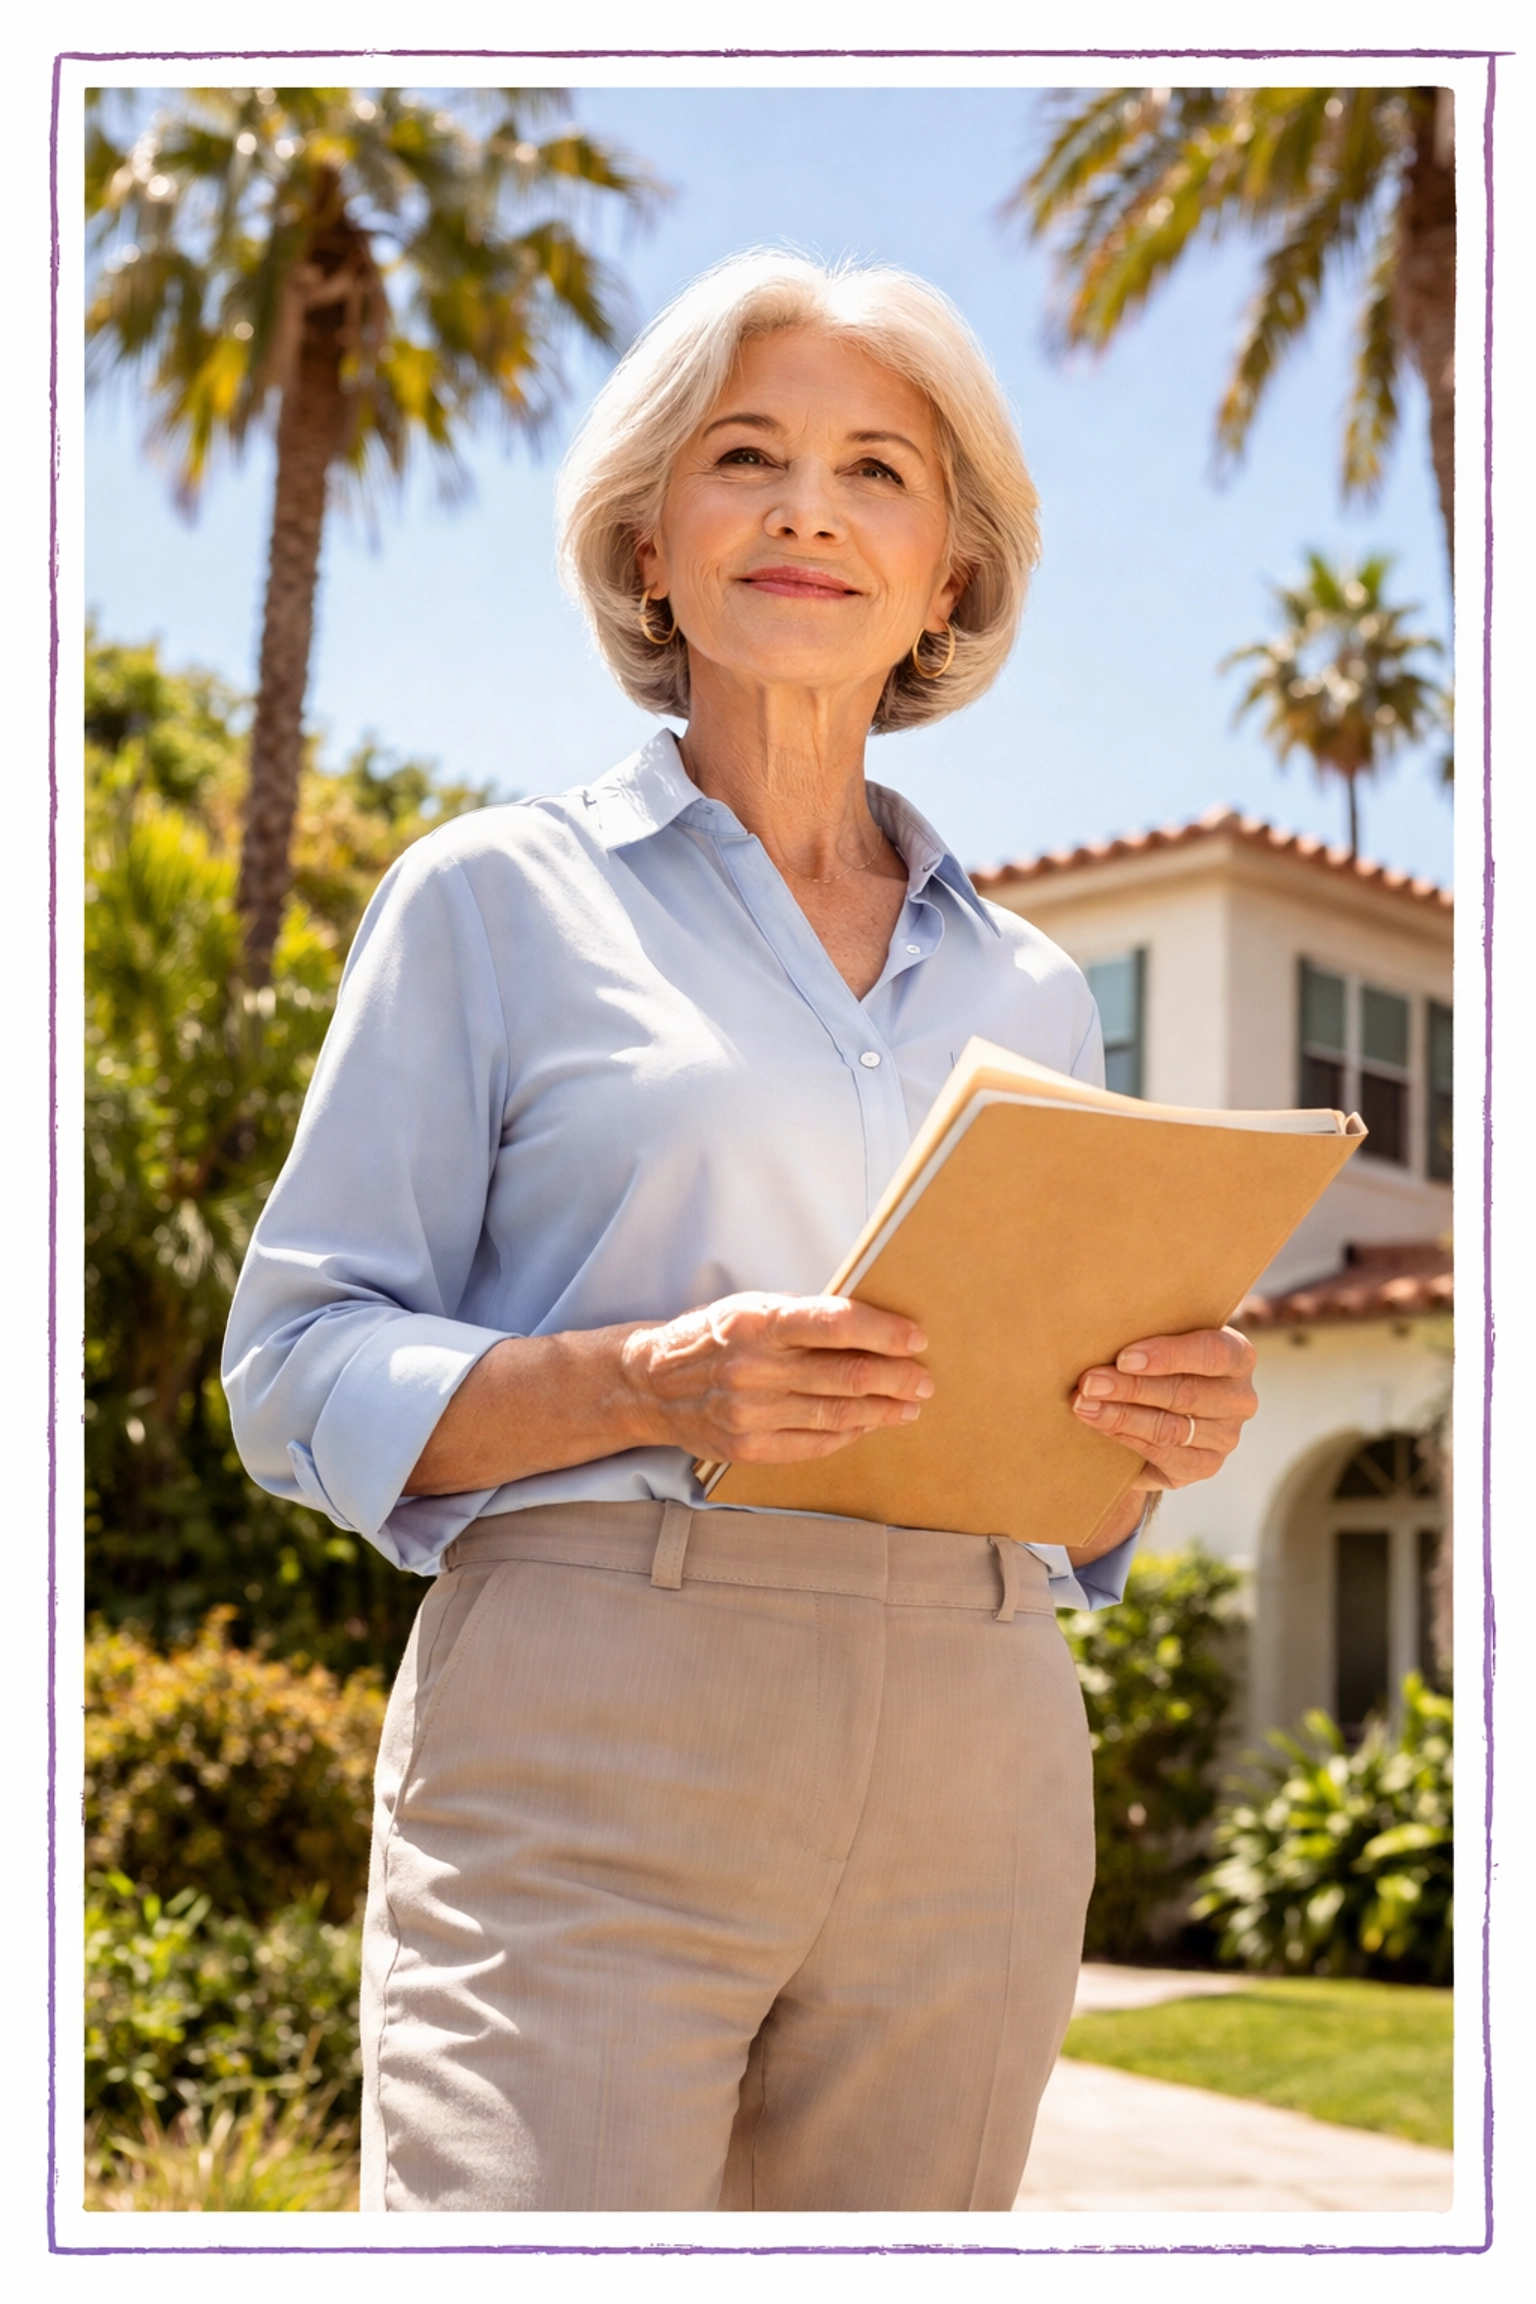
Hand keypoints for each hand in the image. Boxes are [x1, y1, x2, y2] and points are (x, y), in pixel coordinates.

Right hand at [621, 1292, 933, 1464]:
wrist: (649, 1384)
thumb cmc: (711, 1337)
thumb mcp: (750, 1309)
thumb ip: (803, 1319)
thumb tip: (872, 1326)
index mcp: (758, 1322)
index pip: (836, 1323)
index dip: (885, 1332)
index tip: (916, 1338)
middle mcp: (754, 1368)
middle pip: (847, 1375)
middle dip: (897, 1377)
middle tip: (924, 1378)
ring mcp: (751, 1414)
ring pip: (839, 1414)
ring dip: (884, 1410)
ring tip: (909, 1404)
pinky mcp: (749, 1448)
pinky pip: (816, 1444)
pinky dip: (850, 1434)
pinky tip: (869, 1424)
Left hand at [1070, 1325, 1257, 1492]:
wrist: (1161, 1406)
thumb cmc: (1160, 1360)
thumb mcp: (1163, 1339)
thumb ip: (1148, 1332)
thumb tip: (1101, 1332)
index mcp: (1238, 1355)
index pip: (1211, 1352)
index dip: (1167, 1356)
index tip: (1123, 1358)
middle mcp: (1240, 1398)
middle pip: (1184, 1393)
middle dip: (1130, 1388)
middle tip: (1089, 1383)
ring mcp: (1226, 1436)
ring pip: (1170, 1428)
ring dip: (1121, 1416)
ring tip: (1084, 1405)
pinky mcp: (1207, 1465)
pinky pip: (1164, 1454)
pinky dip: (1127, 1439)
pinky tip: (1101, 1426)